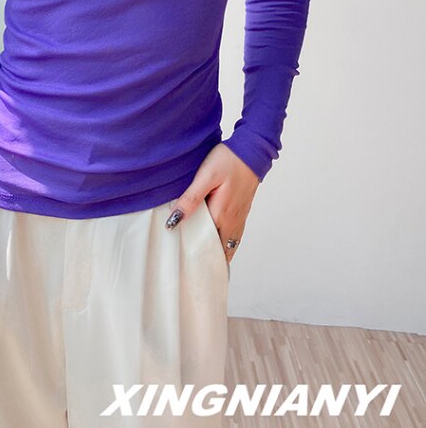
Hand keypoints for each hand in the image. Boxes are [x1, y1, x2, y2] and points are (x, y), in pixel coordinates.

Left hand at [164, 144, 260, 266]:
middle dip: (209, 262)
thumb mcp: (206, 176)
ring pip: (230, 243)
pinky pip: (235, 234)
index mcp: (221, 214)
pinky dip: (228, 245)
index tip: (187, 273)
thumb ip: (190, 199)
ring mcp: (240, 215)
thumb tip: (174, 221)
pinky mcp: (243, 209)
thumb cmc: (229, 160)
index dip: (196, 258)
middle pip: (220, 248)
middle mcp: (233, 219)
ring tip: (210, 270)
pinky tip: (223, 247)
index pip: (206, 244)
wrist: (252, 150)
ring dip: (221, 255)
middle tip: (197, 277)